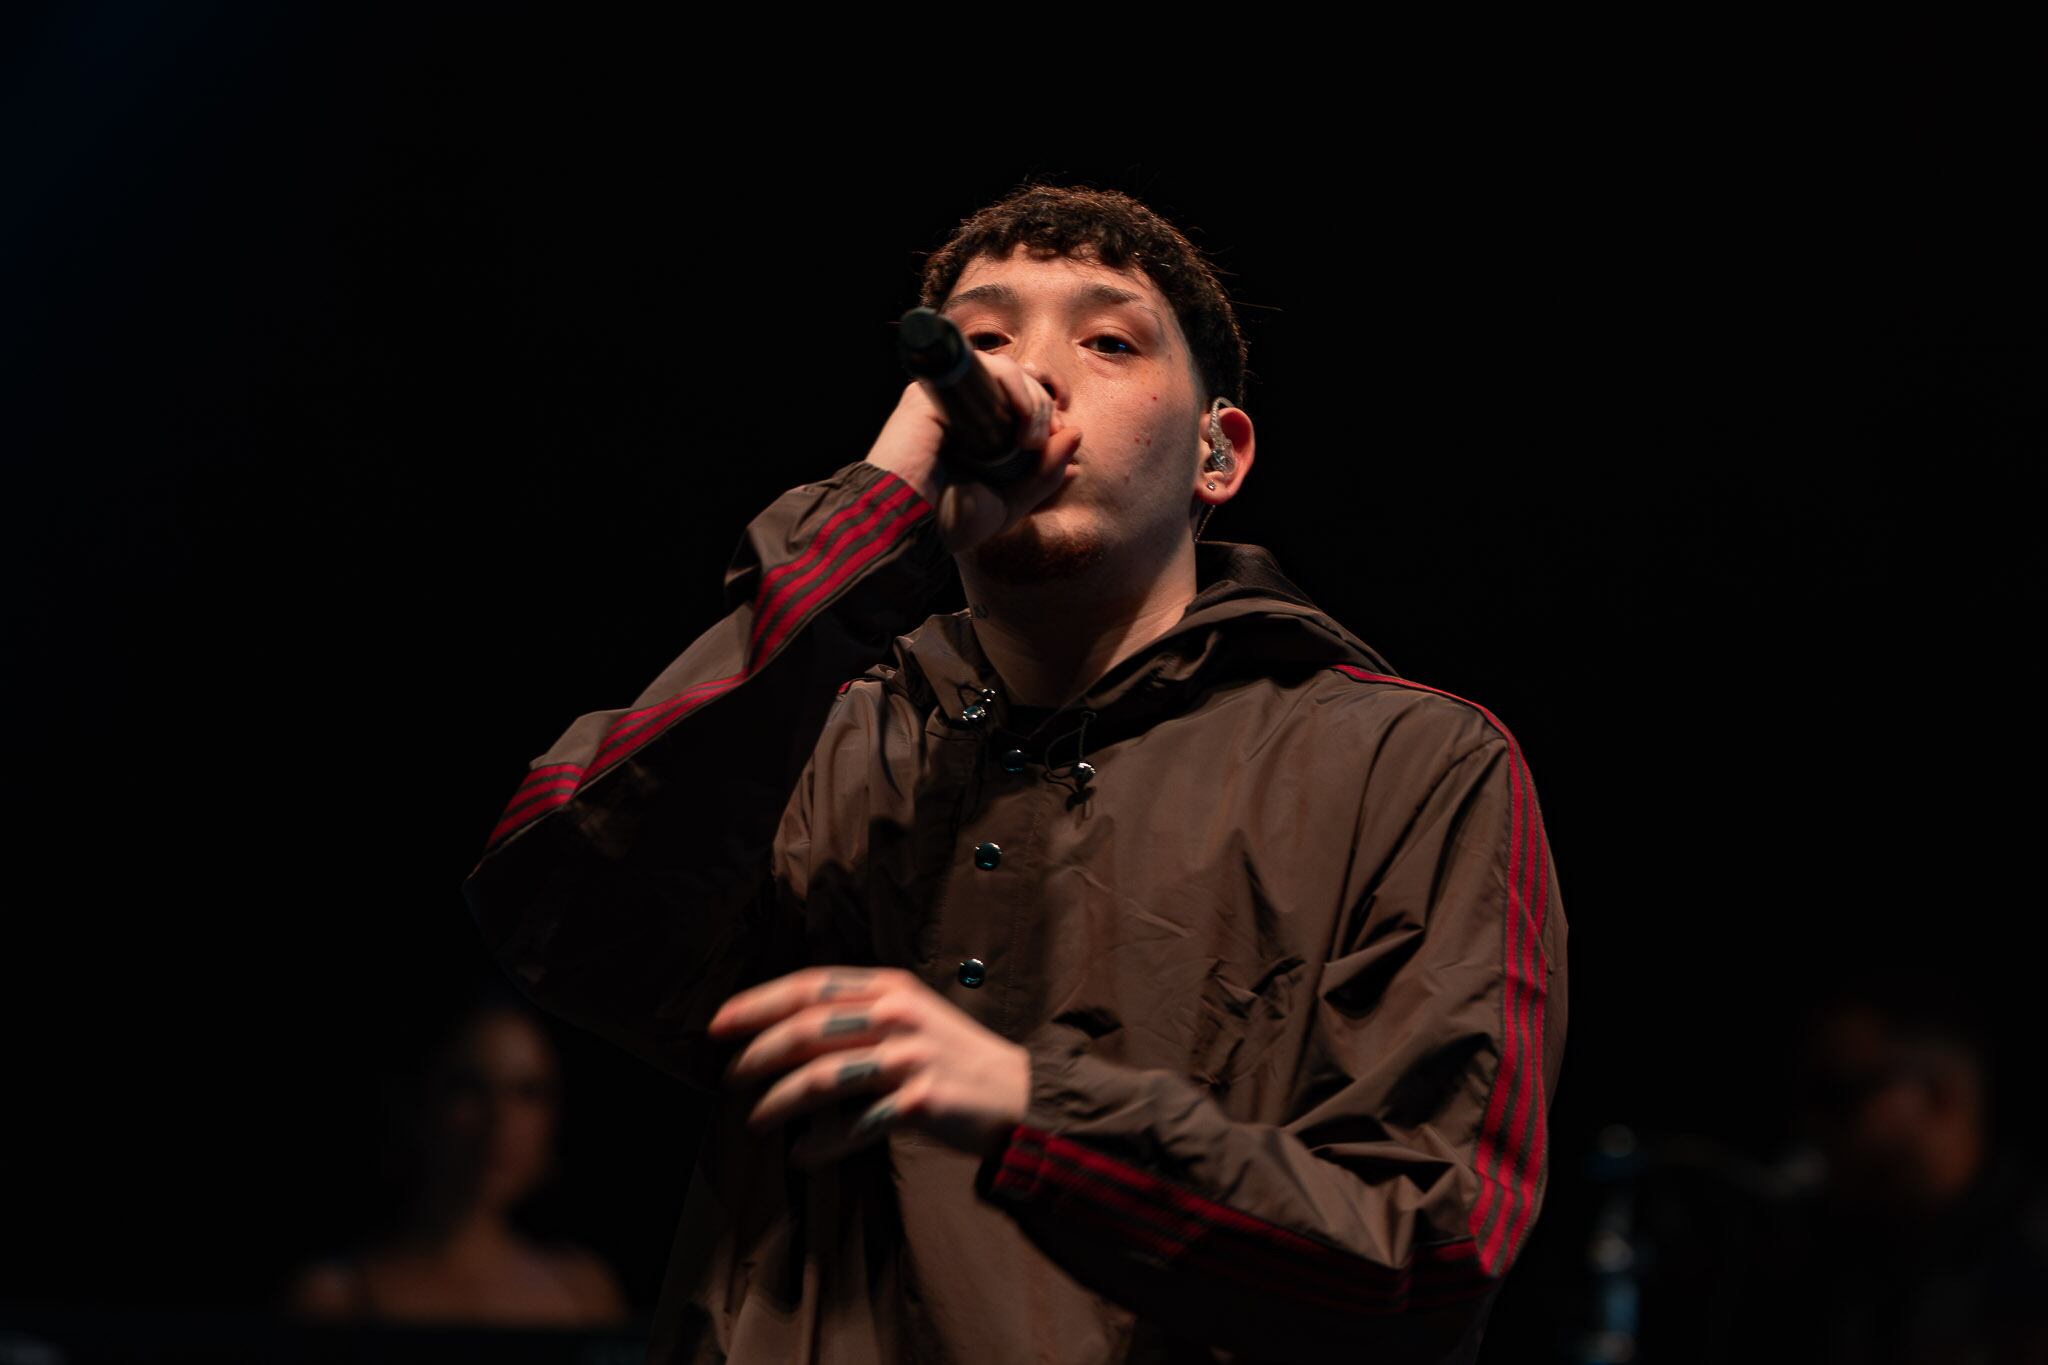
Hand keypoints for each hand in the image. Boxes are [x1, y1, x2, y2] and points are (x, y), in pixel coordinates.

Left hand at [709, 966, 1029, 1169]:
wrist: (1017, 1095)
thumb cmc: (953, 1059)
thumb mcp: (910, 1016)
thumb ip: (858, 1015)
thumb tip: (785, 1038)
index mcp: (889, 987)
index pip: (810, 985)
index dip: (758, 1002)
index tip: (719, 1023)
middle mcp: (897, 1015)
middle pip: (807, 1029)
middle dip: (757, 1054)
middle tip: (729, 1077)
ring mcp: (910, 1057)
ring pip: (822, 1078)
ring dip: (778, 1102)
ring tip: (755, 1121)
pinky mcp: (920, 1101)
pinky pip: (855, 1125)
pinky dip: (822, 1143)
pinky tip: (803, 1154)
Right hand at [864, 353, 1082, 555]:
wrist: (909, 529)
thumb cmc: (949, 521)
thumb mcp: (1010, 502)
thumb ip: (1045, 474)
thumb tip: (1076, 435)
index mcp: (977, 430)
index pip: (1022, 398)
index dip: (1047, 412)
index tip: (1057, 441)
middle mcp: (961, 409)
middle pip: (1020, 382)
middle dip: (1045, 409)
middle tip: (1041, 445)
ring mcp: (947, 396)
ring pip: (1007, 370)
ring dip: (1033, 400)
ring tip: (1030, 439)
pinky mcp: (934, 390)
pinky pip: (985, 366)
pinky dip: (1014, 386)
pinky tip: (1022, 420)